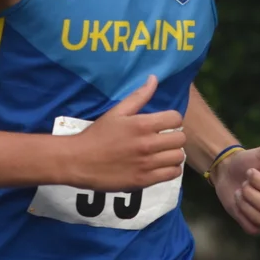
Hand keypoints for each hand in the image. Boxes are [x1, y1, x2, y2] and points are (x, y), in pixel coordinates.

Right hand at [66, 75, 184, 190]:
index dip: (172, 120)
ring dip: (173, 154)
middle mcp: (147, 144)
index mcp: (142, 124)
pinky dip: (170, 170)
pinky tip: (160, 166)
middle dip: (174, 137)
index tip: (164, 124)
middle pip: (180, 139)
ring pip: (178, 158)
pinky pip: (172, 175)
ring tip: (163, 153)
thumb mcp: (116, 112)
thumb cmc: (97, 134)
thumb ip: (138, 96)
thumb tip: (154, 78)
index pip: (176, 118)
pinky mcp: (144, 181)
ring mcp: (147, 164)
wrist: (79, 161)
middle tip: (163, 139)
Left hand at [213, 143, 259, 235]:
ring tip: (241, 192)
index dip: (258, 181)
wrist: (228, 173)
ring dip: (243, 203)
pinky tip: (239, 203)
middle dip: (249, 192)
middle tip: (244, 183)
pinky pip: (252, 228)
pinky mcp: (259, 227)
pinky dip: (241, 214)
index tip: (250, 171)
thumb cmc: (247, 162)